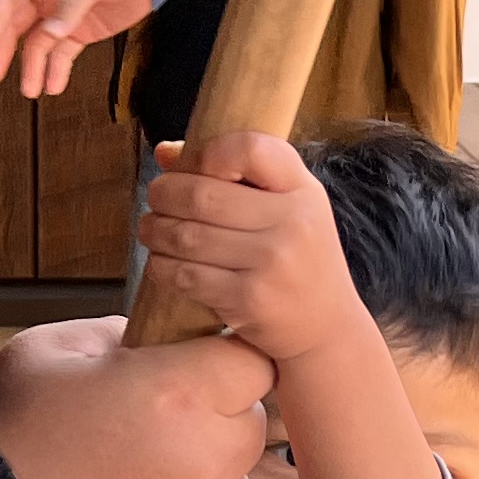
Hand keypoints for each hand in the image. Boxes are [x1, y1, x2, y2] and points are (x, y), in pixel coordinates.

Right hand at [0, 0, 158, 102]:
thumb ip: (73, 3)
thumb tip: (53, 32)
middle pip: (16, 24)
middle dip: (3, 49)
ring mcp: (61, 15)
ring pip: (38, 44)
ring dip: (32, 66)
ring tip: (30, 90)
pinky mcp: (80, 32)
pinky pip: (62, 54)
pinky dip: (57, 70)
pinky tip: (52, 86)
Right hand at [0, 316, 271, 478]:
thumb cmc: (10, 445)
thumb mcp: (44, 355)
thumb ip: (112, 334)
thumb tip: (151, 340)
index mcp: (178, 394)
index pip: (253, 363)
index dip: (222, 367)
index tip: (193, 375)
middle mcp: (207, 460)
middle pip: (248, 427)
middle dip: (211, 424)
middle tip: (150, 434)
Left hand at [135, 131, 379, 365]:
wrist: (328, 328)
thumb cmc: (299, 258)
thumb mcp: (288, 207)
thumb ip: (238, 174)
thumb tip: (165, 153)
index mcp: (303, 191)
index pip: (250, 150)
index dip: (210, 152)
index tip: (196, 167)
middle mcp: (293, 223)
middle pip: (202, 194)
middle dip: (164, 193)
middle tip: (155, 198)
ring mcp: (272, 263)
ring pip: (187, 236)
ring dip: (155, 231)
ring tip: (151, 230)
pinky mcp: (250, 300)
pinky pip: (186, 276)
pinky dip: (163, 267)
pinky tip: (163, 263)